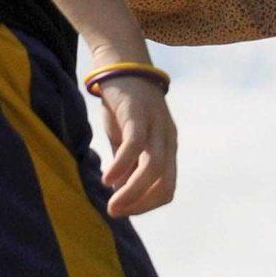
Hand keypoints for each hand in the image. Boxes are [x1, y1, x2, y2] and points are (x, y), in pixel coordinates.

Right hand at [98, 78, 178, 218]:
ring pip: (154, 168)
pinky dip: (122, 166)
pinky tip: (107, 178)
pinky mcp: (138, 113)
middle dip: (141, 204)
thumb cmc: (124, 106)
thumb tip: (121, 195)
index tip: (123, 210)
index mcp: (167, 148)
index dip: (146, 205)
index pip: (167, 188)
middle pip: (165, 184)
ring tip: (112, 203)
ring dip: (133, 192)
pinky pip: (135, 144)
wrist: (121, 64)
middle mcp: (167, 139)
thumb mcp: (127, 140)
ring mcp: (156, 125)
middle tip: (115, 212)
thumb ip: (128, 165)